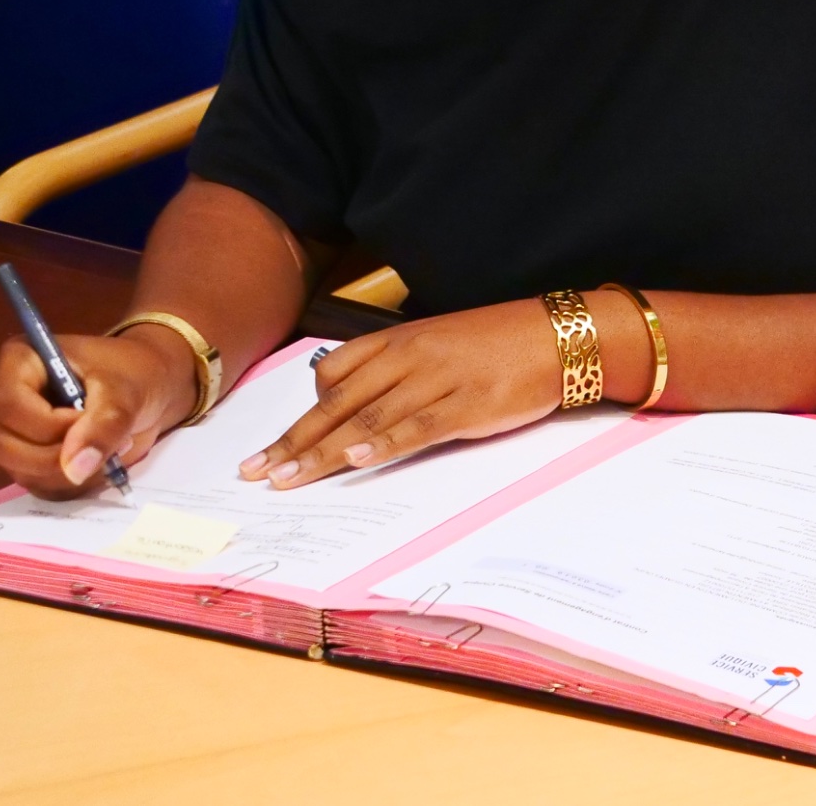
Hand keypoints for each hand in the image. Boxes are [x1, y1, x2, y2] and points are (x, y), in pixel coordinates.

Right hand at [0, 327, 197, 498]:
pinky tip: (95, 460)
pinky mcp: (21, 457)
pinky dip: (69, 481)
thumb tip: (75, 470)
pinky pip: (33, 483)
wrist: (146, 389)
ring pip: (15, 468)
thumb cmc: (132, 374)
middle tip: (100, 443)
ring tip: (105, 446)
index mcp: (18, 360)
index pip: (8, 405)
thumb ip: (103, 426)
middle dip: (51, 455)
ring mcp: (6, 430)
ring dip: (65, 470)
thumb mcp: (126, 392)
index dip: (47, 424)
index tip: (87, 419)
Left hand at [241, 299, 561, 487]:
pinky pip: (417, 426)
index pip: (334, 375)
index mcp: (401, 339)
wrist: (558, 336)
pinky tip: (357, 460)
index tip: (275, 445)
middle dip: (295, 440)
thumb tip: (361, 403)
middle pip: (339, 402)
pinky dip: (383, 444)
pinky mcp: (467, 404)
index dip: (301, 414)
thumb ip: (400, 367)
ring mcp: (438, 380)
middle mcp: (411, 356)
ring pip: (368, 418)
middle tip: (257, 471)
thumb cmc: (501, 342)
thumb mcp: (442, 342)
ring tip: (289, 479)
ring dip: (324, 451)